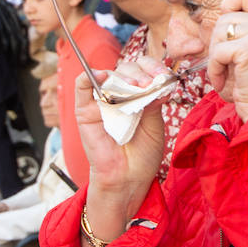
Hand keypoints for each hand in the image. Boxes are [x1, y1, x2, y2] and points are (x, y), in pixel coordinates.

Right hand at [76, 59, 167, 243]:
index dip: (153, 68)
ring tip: (139, 86)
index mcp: (138, 95)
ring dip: (125, 76)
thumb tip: (159, 83)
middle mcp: (119, 95)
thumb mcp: (155, 124)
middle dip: (142, 73)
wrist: (129, 178)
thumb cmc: (142, 154)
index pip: (143, 70)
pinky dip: (88, 77)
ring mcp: (101, 102)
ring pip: (109, 76)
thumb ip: (154, 102)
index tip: (165, 76)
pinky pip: (81, 88)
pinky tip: (100, 75)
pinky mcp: (85, 111)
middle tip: (151, 84)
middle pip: (126, 70)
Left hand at [209, 0, 247, 121]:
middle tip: (227, 63)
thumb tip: (221, 11)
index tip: (229, 28)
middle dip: (218, 40)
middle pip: (226, 15)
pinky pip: (218, 51)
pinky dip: (215, 69)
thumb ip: (244, 28)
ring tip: (228, 73)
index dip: (231, 3)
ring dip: (216, 57)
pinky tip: (224, 81)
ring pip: (220, 32)